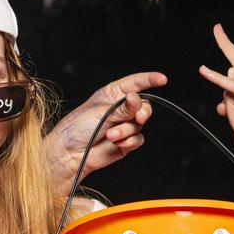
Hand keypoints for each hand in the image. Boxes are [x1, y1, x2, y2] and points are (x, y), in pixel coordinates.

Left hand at [49, 70, 167, 187]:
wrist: (70, 153)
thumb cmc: (77, 128)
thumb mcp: (101, 112)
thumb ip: (123, 108)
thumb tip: (137, 98)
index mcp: (111, 94)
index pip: (135, 83)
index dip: (150, 79)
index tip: (162, 79)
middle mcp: (119, 109)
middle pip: (144, 106)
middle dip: (142, 112)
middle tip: (138, 117)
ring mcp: (122, 125)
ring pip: (139, 124)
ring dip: (127, 130)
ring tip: (110, 135)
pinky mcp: (124, 141)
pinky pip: (137, 139)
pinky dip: (129, 141)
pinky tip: (118, 143)